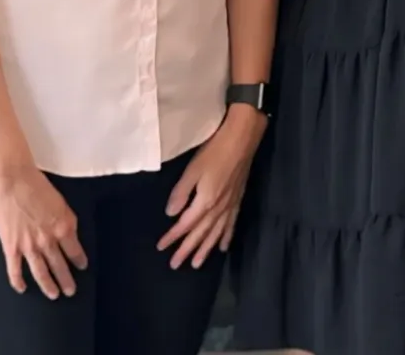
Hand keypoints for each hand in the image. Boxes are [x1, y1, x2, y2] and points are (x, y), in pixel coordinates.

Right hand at [0, 162, 87, 298]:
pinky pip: (15, 269)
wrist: (14, 179)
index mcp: (64, 227)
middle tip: (70, 291)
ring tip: (53, 295)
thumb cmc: (37, 185)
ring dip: (48, 285)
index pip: (75, 251)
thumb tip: (69, 234)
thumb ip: (66, 221)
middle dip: (66, 280)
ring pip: (41, 272)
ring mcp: (29, 246)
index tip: (82, 267)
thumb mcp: (61, 202)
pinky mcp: (11, 246)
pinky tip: (22, 288)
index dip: (79, 261)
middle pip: (60, 266)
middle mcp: (48, 240)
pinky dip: (18, 281)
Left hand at [158, 106, 266, 269]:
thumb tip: (170, 213)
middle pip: (200, 234)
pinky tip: (223, 247)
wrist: (243, 139)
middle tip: (176, 265)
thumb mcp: (192, 169)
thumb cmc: (215, 151)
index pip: (185, 224)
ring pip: (216, 234)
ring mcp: (230, 206)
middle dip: (187, 250)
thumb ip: (181, 192)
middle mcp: (218, 208)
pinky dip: (226, 237)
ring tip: (197, 263)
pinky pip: (231, 225)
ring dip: (206, 249)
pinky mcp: (238, 200)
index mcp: (205, 201)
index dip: (172, 236)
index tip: (161, 247)